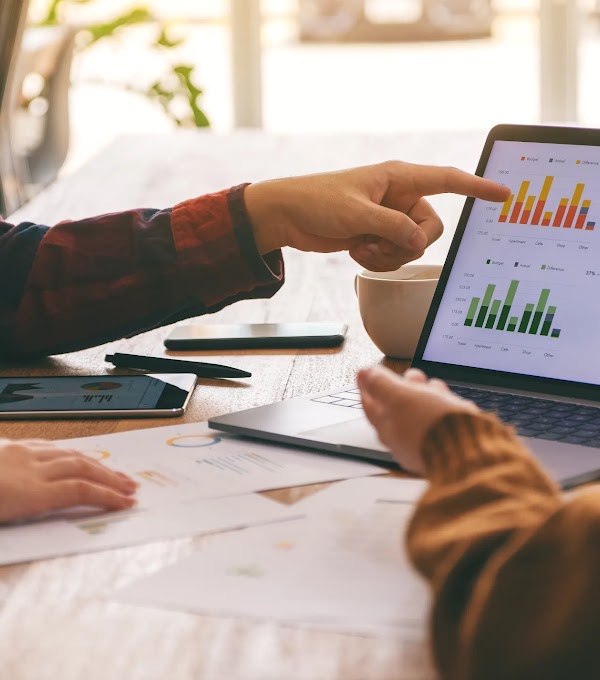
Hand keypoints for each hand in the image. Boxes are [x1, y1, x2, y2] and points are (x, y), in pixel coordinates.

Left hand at [0, 439, 136, 522]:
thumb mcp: (5, 525)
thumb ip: (35, 514)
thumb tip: (64, 511)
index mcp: (27, 492)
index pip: (80, 491)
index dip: (108, 496)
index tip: (126, 503)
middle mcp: (29, 467)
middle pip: (81, 468)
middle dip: (111, 478)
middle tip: (130, 486)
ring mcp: (20, 454)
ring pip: (69, 453)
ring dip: (95, 462)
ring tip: (111, 471)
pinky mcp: (10, 446)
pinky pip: (49, 445)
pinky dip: (70, 451)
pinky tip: (76, 455)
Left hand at [245, 162, 509, 270]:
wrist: (288, 216)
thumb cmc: (317, 201)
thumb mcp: (356, 213)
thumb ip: (392, 227)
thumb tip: (419, 243)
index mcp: (399, 178)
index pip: (447, 180)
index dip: (476, 187)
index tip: (504, 194)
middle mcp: (399, 197)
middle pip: (430, 229)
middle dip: (407, 243)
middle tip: (379, 241)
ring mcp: (388, 218)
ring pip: (412, 246)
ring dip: (388, 254)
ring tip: (360, 245)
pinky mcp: (377, 236)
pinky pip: (394, 256)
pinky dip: (377, 260)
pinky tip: (355, 251)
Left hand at [358, 366, 478, 474]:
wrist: (469, 452)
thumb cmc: (432, 426)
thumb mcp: (401, 396)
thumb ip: (382, 384)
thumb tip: (366, 374)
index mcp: (386, 428)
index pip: (369, 404)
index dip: (367, 385)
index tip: (363, 371)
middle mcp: (402, 440)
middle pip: (396, 407)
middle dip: (403, 387)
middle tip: (411, 375)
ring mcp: (423, 443)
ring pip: (419, 411)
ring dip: (425, 394)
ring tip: (433, 384)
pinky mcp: (444, 444)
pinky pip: (437, 420)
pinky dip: (440, 406)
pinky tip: (448, 399)